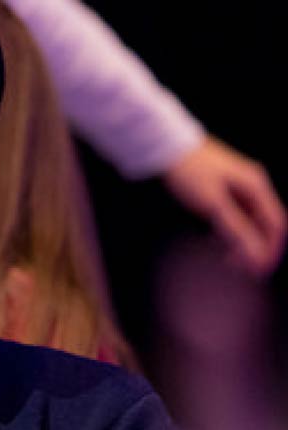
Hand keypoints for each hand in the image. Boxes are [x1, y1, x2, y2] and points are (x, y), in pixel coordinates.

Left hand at [163, 137, 285, 275]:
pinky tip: (216, 239)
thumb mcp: (213, 205)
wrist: (165, 146)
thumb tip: (256, 256)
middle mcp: (252, 184)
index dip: (271, 250)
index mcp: (256, 186)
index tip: (258, 272)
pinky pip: (235, 213)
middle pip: (265, 223)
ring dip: (243, 240)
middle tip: (239, 269)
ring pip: (250, 219)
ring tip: (226, 258)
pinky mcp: (223, 185)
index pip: (275, 225)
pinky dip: (231, 229)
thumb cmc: (189, 173)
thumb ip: (236, 230)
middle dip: (257, 247)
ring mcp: (238, 184)